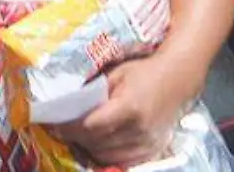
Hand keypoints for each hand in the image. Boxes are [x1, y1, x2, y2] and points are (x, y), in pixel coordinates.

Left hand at [54, 56, 188, 167]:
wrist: (178, 80)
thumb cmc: (145, 72)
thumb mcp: (117, 74)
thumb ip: (95, 92)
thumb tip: (69, 106)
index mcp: (129, 107)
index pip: (91, 126)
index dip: (70, 127)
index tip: (55, 124)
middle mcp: (138, 130)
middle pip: (96, 142)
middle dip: (75, 137)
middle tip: (62, 129)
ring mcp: (146, 144)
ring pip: (106, 156)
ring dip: (88, 147)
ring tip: (78, 136)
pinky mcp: (151, 151)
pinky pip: (121, 161)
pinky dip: (105, 155)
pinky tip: (98, 144)